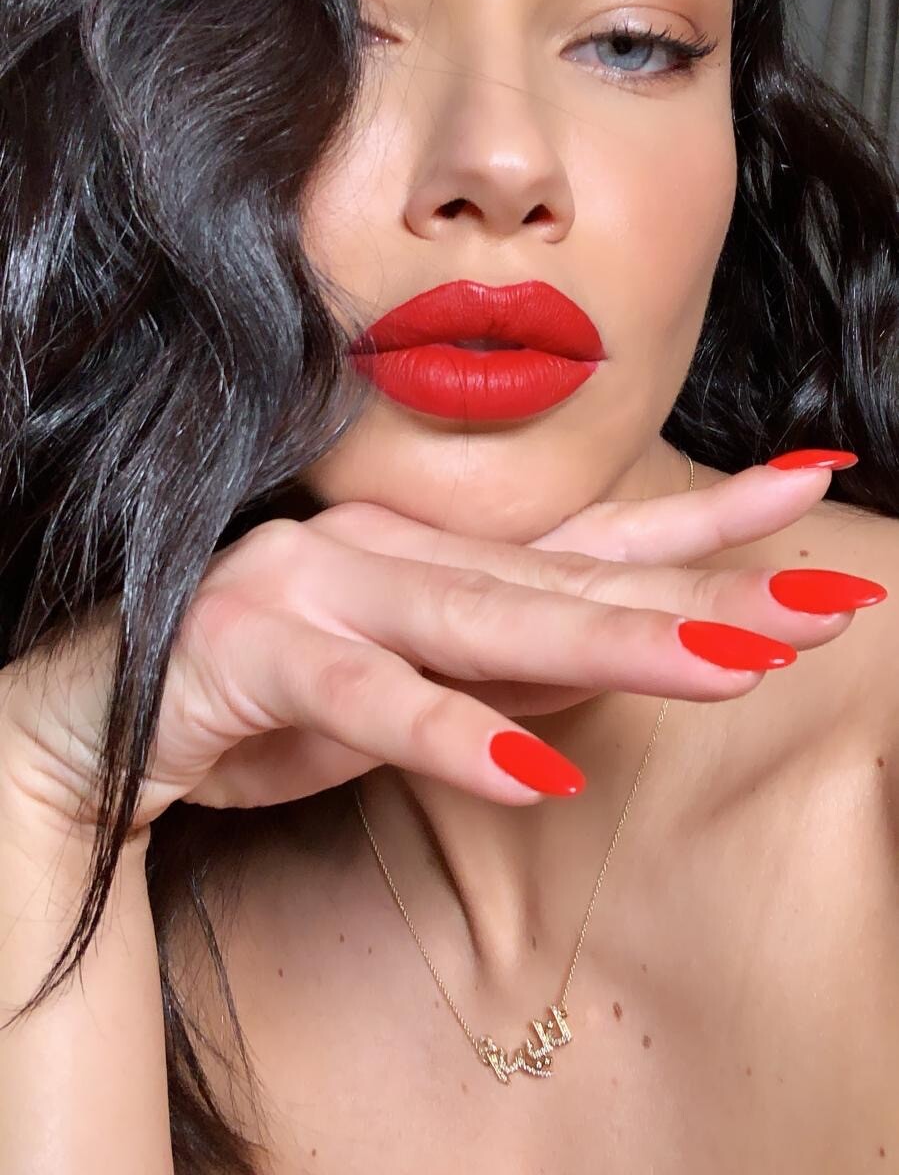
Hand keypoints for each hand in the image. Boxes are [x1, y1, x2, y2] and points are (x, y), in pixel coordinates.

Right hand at [0, 460, 855, 834]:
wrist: (100, 710)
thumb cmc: (267, 689)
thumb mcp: (411, 683)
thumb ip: (506, 666)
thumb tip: (617, 668)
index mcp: (437, 557)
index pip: (593, 541)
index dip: (705, 520)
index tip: (809, 489)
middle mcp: (394, 552)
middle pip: (570, 579)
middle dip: (703, 592)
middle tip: (823, 605)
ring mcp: (325, 588)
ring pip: (487, 617)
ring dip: (612, 645)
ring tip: (731, 666)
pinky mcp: (259, 651)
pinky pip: (365, 695)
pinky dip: (449, 732)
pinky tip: (533, 772)